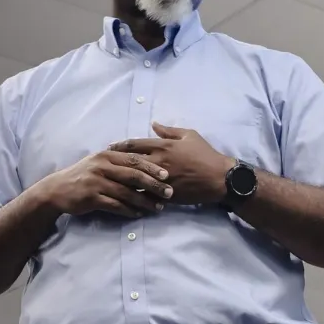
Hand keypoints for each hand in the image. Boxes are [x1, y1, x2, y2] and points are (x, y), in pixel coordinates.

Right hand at [31, 148, 172, 218]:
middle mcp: (102, 166)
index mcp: (107, 156)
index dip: (152, 167)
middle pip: (133, 175)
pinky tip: (139, 214)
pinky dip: (129, 210)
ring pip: (126, 192)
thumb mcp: (99, 162)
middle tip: (169, 192)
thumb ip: (119, 161)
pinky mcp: (91, 198)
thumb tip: (145, 163)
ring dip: (144, 201)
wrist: (58, 189)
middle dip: (153, 184)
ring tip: (158, 207)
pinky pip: (115, 205)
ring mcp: (96, 182)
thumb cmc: (84, 175)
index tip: (168, 175)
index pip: (134, 159)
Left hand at [107, 124, 230, 205]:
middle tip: (104, 165)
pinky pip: (146, 196)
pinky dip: (136, 197)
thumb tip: (153, 124)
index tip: (109, 147)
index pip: (134, 144)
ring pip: (135, 181)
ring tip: (111, 182)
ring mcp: (161, 180)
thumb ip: (169, 131)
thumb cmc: (205, 154)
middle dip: (115, 163)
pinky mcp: (166, 194)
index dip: (119, 145)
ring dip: (122, 182)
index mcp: (163, 146)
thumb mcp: (189, 136)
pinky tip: (126, 198)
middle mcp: (159, 162)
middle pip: (130, 162)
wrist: (219, 178)